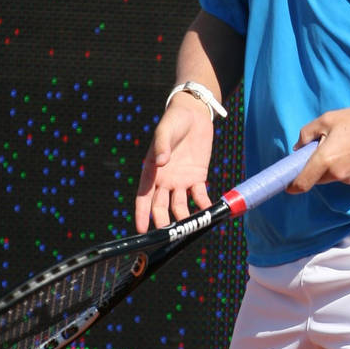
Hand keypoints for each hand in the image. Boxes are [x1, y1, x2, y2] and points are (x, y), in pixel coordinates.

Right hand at [134, 96, 214, 230]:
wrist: (194, 113)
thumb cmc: (174, 120)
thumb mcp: (165, 131)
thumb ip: (161, 146)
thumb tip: (160, 162)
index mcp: (152, 170)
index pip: (143, 196)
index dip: (142, 213)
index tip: (141, 230)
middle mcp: (164, 180)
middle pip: (161, 206)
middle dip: (163, 221)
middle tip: (168, 235)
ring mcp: (181, 180)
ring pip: (180, 205)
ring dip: (184, 218)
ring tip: (190, 229)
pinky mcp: (197, 176)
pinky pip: (199, 195)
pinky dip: (203, 205)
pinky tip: (208, 214)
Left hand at [286, 103, 349, 192]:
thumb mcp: (326, 119)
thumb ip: (306, 134)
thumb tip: (297, 147)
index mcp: (325, 159)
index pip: (303, 182)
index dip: (293, 186)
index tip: (288, 186)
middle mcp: (338, 174)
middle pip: (318, 179)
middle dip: (316, 169)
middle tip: (322, 151)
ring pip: (334, 177)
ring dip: (333, 168)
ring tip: (345, 147)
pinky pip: (348, 177)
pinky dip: (347, 169)